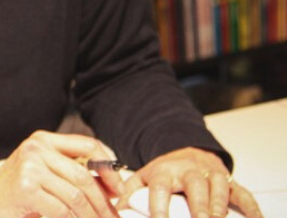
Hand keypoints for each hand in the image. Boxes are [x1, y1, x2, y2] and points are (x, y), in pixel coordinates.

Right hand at [0, 131, 123, 217]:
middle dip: (104, 202)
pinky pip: (62, 210)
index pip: (88, 145)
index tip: (119, 189)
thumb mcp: (44, 174)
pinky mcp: (26, 187)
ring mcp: (30, 167)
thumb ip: (72, 173)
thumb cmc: (16, 192)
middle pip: (85, 176)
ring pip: (76, 196)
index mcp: (42, 140)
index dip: (109, 167)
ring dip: (92, 217)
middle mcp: (36, 148)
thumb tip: (112, 187)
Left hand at [119, 148, 262, 217]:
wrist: (186, 153)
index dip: (159, 205)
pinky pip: (242, 193)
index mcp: (164, 172)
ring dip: (219, 204)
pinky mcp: (229, 181)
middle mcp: (189, 171)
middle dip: (197, 205)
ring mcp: (211, 175)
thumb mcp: (144, 179)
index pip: (159, 187)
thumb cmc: (165, 172)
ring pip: (218, 187)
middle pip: (194, 186)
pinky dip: (250, 206)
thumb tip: (115, 211)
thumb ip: (129, 194)